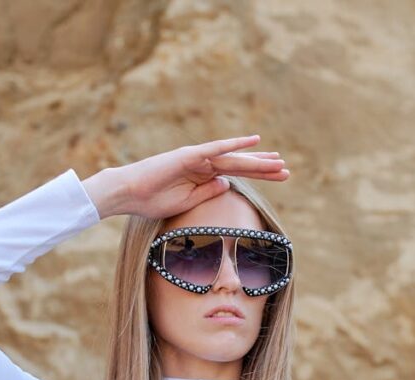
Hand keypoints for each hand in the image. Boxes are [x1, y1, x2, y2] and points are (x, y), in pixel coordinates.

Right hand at [82, 135, 289, 219]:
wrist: (128, 194)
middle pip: (240, 165)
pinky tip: (252, 142)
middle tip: (287, 170)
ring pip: (233, 157)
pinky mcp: (188, 155)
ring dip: (256, 160)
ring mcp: (196, 157)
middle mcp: (203, 163)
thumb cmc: (151, 201)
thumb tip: (228, 183)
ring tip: (278, 162)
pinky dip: (234, 145)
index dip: (258, 176)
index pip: (237, 175)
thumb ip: (207, 192)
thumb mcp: (187, 203)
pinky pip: (215, 149)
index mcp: (202, 176)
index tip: (279, 177)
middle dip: (264, 168)